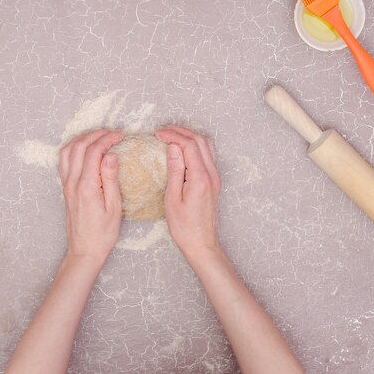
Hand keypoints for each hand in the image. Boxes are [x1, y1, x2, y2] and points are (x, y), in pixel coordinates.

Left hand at [58, 129, 123, 260]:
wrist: (84, 250)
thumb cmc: (103, 233)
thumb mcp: (114, 207)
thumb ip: (110, 179)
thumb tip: (110, 155)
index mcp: (86, 186)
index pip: (94, 152)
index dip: (107, 139)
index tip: (120, 135)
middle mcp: (72, 183)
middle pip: (78, 147)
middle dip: (95, 134)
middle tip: (112, 132)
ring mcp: (66, 185)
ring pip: (67, 151)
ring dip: (82, 139)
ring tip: (98, 136)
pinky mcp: (65, 188)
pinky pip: (63, 161)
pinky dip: (73, 148)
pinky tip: (84, 149)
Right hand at [155, 126, 221, 260]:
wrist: (202, 244)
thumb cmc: (184, 227)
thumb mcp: (172, 199)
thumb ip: (175, 170)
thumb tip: (173, 148)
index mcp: (200, 178)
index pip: (189, 145)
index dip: (173, 135)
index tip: (158, 134)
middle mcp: (212, 175)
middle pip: (200, 141)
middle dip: (181, 131)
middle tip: (163, 130)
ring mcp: (215, 177)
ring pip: (206, 146)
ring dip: (190, 136)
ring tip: (172, 135)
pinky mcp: (214, 182)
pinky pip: (208, 155)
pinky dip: (195, 146)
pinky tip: (183, 148)